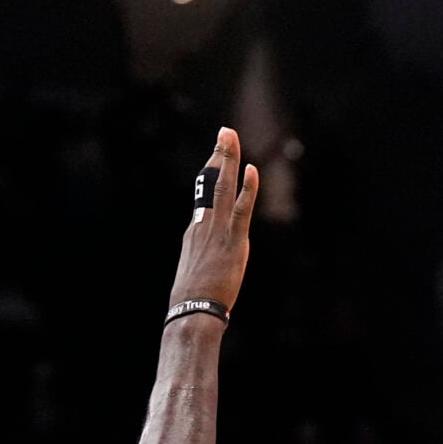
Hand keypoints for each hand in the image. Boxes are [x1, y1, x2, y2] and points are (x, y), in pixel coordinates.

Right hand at [169, 127, 259, 310]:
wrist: (192, 310)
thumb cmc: (192, 298)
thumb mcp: (194, 270)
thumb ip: (203, 256)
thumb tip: (209, 256)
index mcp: (194, 231)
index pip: (204, 195)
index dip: (211, 173)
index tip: (217, 155)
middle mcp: (203, 224)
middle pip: (210, 183)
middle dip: (219, 155)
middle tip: (224, 132)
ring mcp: (217, 231)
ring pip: (223, 188)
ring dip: (228, 159)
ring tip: (230, 136)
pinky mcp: (233, 241)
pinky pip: (242, 209)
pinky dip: (248, 188)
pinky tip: (251, 169)